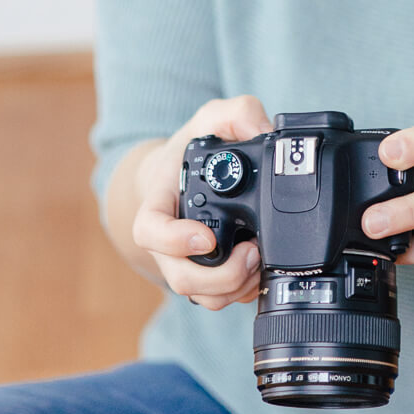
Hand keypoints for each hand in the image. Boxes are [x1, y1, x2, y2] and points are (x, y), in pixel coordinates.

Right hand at [131, 95, 272, 309]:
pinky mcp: (205, 275)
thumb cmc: (193, 147)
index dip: (173, 241)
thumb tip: (265, 132)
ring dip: (234, 288)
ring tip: (260, 261)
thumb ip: (238, 113)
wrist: (185, 172)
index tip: (207, 238)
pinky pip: (217, 299)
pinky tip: (260, 272)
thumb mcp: (211, 117)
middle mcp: (167, 239)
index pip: (149, 230)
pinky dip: (242, 293)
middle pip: (179, 276)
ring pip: (199, 296)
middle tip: (252, 252)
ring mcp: (184, 261)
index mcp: (159, 201)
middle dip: (220, 276)